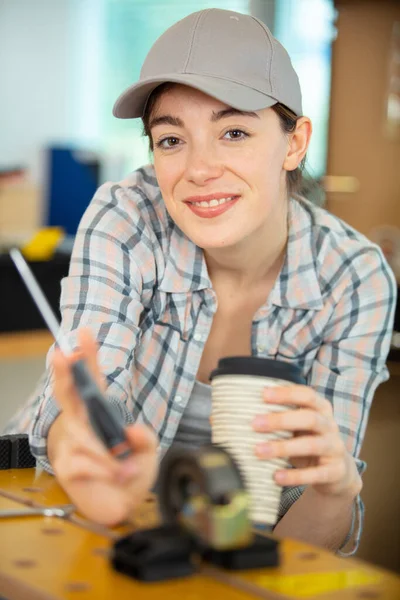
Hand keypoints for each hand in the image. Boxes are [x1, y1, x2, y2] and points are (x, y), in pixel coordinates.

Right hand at [49, 328, 157, 525]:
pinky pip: (84, 461)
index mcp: (99, 412)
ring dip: (110, 454)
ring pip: (85, 437)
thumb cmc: (130, 473)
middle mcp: (81, 424)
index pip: (92, 380)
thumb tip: (132, 431)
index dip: (88, 357)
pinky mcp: (66, 466)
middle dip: (65, 373)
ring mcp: (71, 444)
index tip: (85, 334)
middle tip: (63, 353)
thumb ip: (146, 439)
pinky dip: (105, 470)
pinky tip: (116, 476)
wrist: (122, 506)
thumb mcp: (148, 452)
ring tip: (127, 467)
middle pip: (67, 394)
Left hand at [252, 385, 361, 497]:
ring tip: (259, 451)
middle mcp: (330, 426)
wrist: (338, 472)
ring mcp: (335, 449)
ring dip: (283, 447)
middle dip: (280, 420)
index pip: (307, 395)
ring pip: (311, 445)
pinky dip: (295, 476)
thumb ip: (280, 417)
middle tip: (254, 423)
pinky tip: (276, 476)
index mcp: (321, 409)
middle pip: (309, 418)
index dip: (286, 393)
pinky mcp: (335, 472)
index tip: (263, 394)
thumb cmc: (308, 441)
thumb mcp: (299, 427)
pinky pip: (316, 474)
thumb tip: (239, 410)